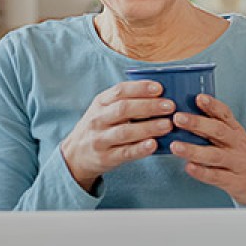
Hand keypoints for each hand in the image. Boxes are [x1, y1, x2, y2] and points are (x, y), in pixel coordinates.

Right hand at [60, 80, 175, 192]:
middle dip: (149, 106)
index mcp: (100, 103)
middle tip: (170, 106)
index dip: (140, 88)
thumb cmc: (99, 127)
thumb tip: (160, 94)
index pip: (120, 91)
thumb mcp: (104, 109)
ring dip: (148, 127)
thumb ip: (126, 101)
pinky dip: (140, 149)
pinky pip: (124, 153)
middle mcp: (98, 119)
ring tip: (167, 125)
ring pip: (125, 132)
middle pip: (124, 109)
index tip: (159, 88)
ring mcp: (100, 139)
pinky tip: (154, 144)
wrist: (75, 154)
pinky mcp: (106, 158)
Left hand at [171, 94, 245, 204]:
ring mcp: (235, 163)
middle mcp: (236, 144)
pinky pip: (216, 176)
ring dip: (193, 150)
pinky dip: (202, 172)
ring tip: (175, 146)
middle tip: (177, 118)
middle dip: (197, 124)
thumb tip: (186, 111)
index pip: (225, 114)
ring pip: (215, 155)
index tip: (199, 98)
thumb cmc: (239, 153)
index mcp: (235, 130)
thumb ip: (214, 125)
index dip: (213, 105)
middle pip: (218, 132)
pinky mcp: (233, 181)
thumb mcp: (233, 135)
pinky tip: (188, 167)